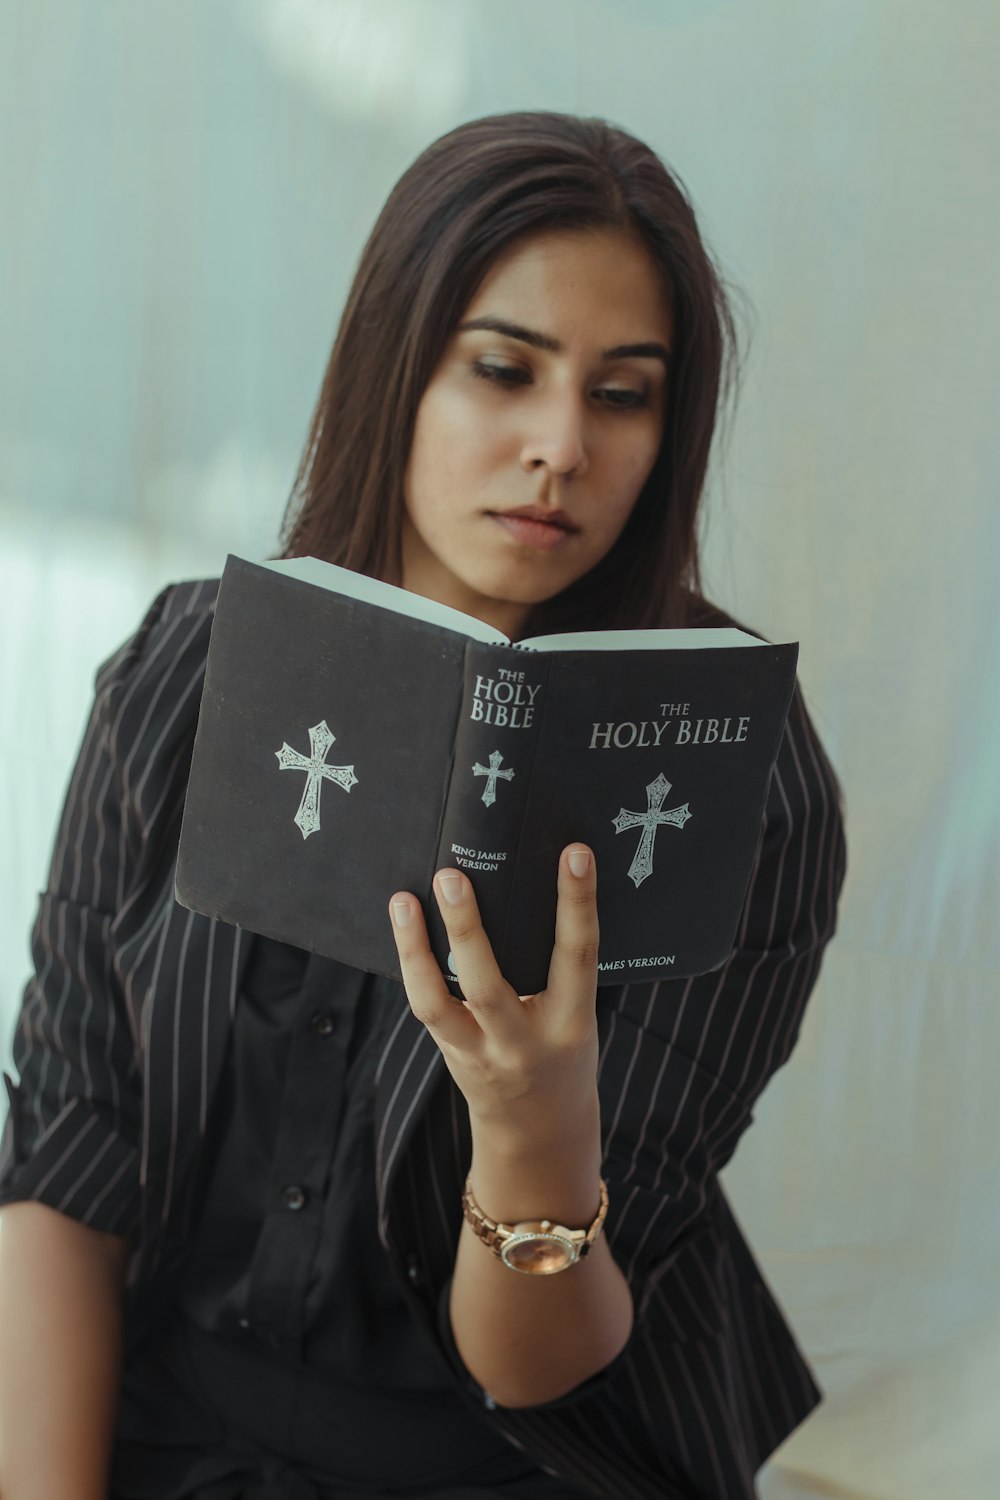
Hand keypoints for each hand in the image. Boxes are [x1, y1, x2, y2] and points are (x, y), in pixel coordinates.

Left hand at [387, 844, 600, 1147]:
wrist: (541, 1128)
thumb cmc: (562, 1050)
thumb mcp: (576, 1015)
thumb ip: (557, 968)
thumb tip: (526, 887)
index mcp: (571, 1024)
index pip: (578, 955)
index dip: (577, 903)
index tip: (574, 854)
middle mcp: (523, 1043)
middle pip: (488, 986)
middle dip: (466, 929)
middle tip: (451, 876)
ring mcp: (480, 1053)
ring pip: (437, 1003)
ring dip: (415, 948)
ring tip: (404, 900)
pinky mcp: (451, 1053)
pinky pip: (424, 1007)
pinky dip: (411, 963)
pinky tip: (403, 924)